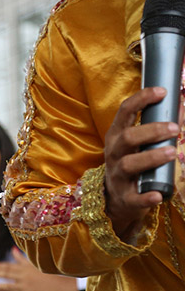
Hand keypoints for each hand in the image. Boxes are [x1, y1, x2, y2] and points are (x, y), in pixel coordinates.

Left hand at [0, 247, 67, 290]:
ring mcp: (25, 286)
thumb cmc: (46, 275)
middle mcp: (23, 276)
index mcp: (24, 268)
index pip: (8, 266)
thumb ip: (21, 259)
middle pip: (5, 274)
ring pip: (7, 285)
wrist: (59, 286)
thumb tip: (12, 249)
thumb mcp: (33, 265)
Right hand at [103, 86, 177, 239]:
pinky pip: (133, 198)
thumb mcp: (141, 143)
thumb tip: (183, 108)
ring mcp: (117, 175)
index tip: (162, 92)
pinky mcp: (125, 197)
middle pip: (127, 137)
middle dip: (151, 131)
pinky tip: (158, 195)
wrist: (118, 198)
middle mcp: (114, 153)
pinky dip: (145, 197)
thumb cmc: (134, 162)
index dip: (141, 99)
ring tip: (171, 152)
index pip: (125, 112)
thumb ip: (161, 126)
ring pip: (128, 164)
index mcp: (117, 135)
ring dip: (150, 157)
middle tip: (174, 128)